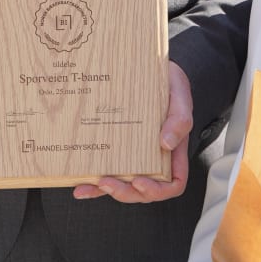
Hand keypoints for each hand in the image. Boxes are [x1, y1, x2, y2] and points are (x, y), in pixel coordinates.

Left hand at [71, 60, 191, 202]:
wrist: (150, 68)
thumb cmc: (170, 85)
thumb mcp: (180, 97)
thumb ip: (180, 119)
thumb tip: (166, 144)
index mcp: (173, 151)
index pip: (173, 183)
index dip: (158, 190)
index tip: (139, 181)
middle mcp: (153, 157)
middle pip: (145, 190)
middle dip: (126, 192)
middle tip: (108, 183)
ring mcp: (133, 155)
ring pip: (124, 184)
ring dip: (107, 190)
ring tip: (93, 185)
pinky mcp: (116, 148)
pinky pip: (106, 170)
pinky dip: (93, 183)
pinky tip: (80, 184)